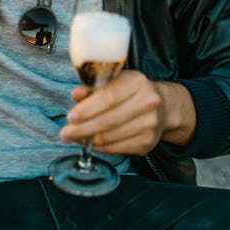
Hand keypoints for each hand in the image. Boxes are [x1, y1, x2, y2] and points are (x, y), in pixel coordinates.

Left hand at [59, 70, 195, 154]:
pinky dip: (101, 147)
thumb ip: (93, 88)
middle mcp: (148, 102)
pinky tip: (91, 143)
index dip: (87, 109)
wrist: (163, 107)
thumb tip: (76, 95)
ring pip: (112, 137)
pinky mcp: (148, 142)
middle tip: (65, 133)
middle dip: (83, 128)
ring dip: (89, 140)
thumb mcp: (114, 82)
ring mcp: (150, 124)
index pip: (108, 97)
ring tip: (74, 138)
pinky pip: (117, 148)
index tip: (70, 117)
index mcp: (137, 82)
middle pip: (109, 120)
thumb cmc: (131, 92)